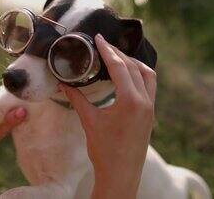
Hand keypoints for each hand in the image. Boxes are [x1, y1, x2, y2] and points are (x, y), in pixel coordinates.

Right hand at [59, 34, 156, 198]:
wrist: (121, 175)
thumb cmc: (104, 150)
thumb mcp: (89, 121)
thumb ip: (77, 99)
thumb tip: (63, 84)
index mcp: (130, 101)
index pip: (120, 67)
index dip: (107, 50)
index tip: (98, 38)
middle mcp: (144, 101)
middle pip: (134, 67)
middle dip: (119, 53)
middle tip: (103, 45)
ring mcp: (150, 108)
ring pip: (148, 75)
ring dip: (134, 63)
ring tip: (117, 57)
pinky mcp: (150, 114)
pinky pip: (149, 86)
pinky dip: (139, 75)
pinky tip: (127, 76)